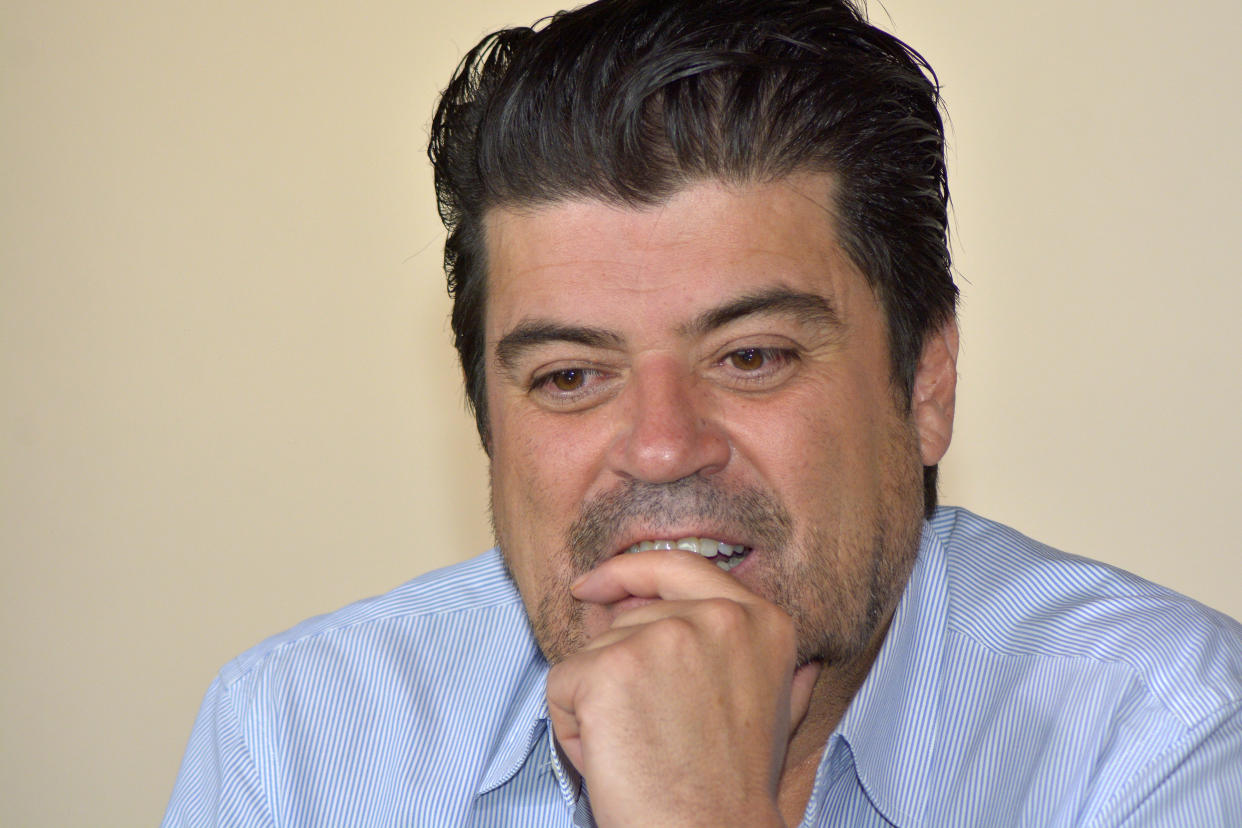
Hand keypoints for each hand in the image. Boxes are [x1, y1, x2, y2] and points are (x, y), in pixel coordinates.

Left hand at [545, 550, 820, 827]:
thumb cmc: (733, 788)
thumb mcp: (776, 714)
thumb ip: (775, 670)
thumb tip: (793, 654)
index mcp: (760, 619)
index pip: (679, 565)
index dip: (629, 572)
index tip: (594, 585)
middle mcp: (715, 617)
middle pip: (625, 619)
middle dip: (620, 675)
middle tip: (658, 734)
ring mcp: (659, 637)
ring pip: (590, 654)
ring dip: (598, 705)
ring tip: (641, 750)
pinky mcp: (609, 669)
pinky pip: (563, 686)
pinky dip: (573, 729)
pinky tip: (613, 759)